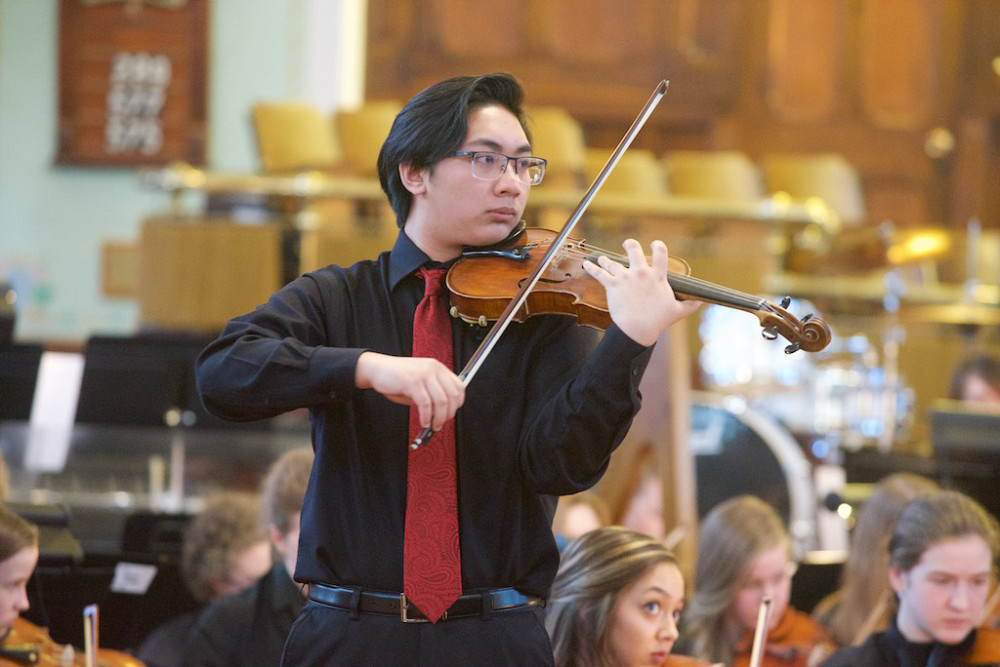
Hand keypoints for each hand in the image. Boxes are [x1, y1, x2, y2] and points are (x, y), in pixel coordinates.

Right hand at [355, 352, 464, 431]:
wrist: (377, 369)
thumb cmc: (397, 378)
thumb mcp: (420, 382)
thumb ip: (433, 393)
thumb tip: (443, 413)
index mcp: (438, 368)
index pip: (459, 386)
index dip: (458, 403)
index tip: (451, 413)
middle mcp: (433, 368)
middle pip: (452, 395)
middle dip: (449, 414)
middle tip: (441, 423)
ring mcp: (423, 374)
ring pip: (441, 401)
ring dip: (438, 418)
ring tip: (432, 425)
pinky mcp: (412, 382)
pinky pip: (425, 404)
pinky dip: (426, 417)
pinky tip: (423, 421)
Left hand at [581, 238, 700, 345]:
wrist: (638, 328)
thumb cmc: (658, 321)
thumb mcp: (677, 311)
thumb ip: (689, 305)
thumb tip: (700, 303)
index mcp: (657, 277)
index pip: (660, 254)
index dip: (657, 246)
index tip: (655, 244)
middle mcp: (641, 273)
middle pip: (634, 250)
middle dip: (630, 245)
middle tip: (627, 244)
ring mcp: (626, 277)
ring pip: (613, 262)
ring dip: (606, 260)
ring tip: (602, 258)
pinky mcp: (612, 285)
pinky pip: (599, 273)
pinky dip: (592, 268)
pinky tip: (586, 264)